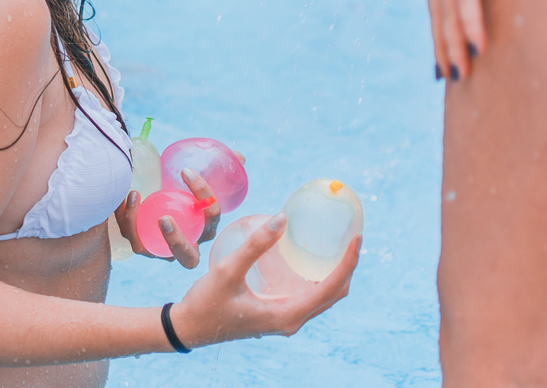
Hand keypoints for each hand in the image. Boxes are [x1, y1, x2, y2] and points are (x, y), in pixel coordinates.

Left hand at [112, 152, 243, 268]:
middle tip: (164, 218)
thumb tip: (239, 155)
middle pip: (186, 256)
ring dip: (139, 227)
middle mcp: (186, 247)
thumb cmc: (188, 193)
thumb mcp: (201, 182)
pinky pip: (131, 236)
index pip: (211, 218)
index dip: (204, 197)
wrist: (161, 203)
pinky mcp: (141, 246)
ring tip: (134, 196)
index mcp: (206, 229)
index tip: (186, 171)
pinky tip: (123, 196)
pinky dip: (125, 217)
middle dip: (176, 241)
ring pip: (149, 250)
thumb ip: (222, 168)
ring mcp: (161, 251)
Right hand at [168, 214, 359, 347]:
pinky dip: (317, 277)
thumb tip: (282, 218)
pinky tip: (309, 257)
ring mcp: (285, 319)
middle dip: (346, 265)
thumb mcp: (227, 271)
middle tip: (350, 235)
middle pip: (334, 293)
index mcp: (287, 315)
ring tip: (337, 243)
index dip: (348, 262)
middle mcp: (292, 320)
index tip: (357, 237)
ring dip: (334, 271)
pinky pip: (308, 295)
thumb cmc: (206, 303)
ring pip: (323, 296)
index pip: (331, 288)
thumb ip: (255, 245)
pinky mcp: (277, 314)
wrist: (189, 328)